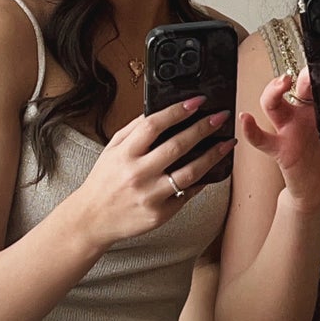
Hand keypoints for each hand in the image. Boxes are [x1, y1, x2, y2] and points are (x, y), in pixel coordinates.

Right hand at [68, 98, 233, 247]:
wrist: (92, 219)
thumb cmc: (104, 181)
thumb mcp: (112, 149)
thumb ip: (134, 130)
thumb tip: (159, 110)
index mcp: (124, 154)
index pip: (154, 125)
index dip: (178, 111)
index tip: (197, 101)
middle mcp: (137, 174)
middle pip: (177, 146)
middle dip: (203, 128)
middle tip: (220, 117)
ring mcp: (150, 195)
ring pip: (189, 172)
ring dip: (213, 156)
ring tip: (227, 144)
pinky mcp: (159, 214)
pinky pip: (187, 194)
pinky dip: (201, 181)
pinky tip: (212, 170)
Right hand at [237, 68, 319, 216]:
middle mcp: (303, 114)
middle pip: (296, 85)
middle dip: (302, 75)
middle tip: (311, 73)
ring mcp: (288, 129)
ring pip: (272, 104)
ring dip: (273, 90)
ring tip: (281, 82)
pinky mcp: (279, 148)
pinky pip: (260, 138)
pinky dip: (250, 129)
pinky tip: (246, 119)